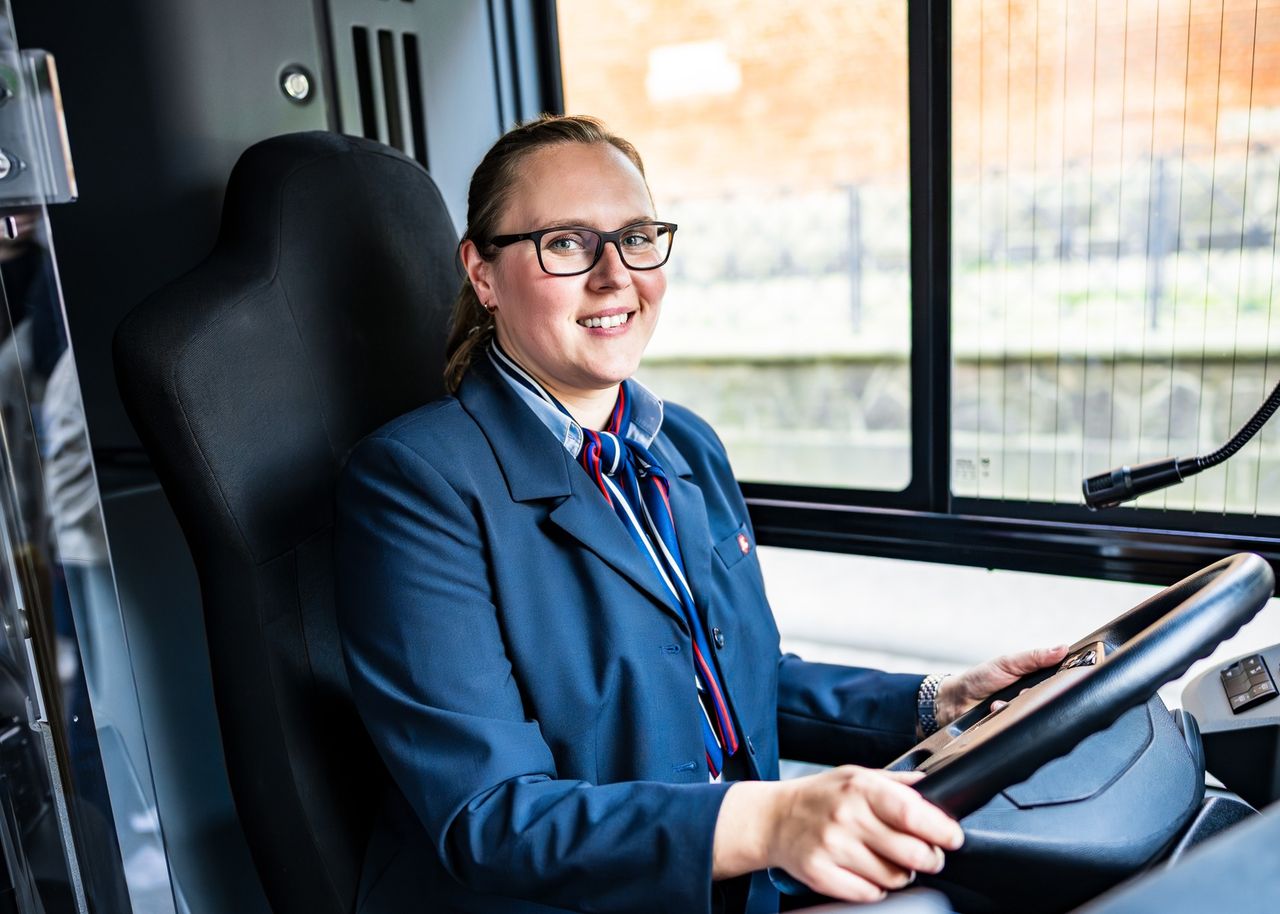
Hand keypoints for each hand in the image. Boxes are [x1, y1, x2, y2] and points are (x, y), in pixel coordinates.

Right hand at [713, 766, 963, 902]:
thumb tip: (935, 787)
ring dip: (900, 874)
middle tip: (927, 855)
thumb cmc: (819, 796)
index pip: (912, 813)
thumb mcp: (855, 775)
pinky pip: (868, 894)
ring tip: (888, 860)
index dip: (941, 830)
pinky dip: (875, 888)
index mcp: (860, 788)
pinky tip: (866, 871)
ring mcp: (832, 848)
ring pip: (893, 878)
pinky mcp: (821, 874)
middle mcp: (846, 817)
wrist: (773, 818)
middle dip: (929, 858)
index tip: (952, 837)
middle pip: (911, 853)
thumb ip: (896, 783)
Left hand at [934, 645, 1069, 727]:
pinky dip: (1006, 717)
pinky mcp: (1012, 728)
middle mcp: (1032, 698)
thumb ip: (1033, 658)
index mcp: (1034, 679)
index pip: (1059, 681)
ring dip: (1017, 707)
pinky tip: (994, 712)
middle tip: (1020, 693)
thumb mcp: (1007, 663)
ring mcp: (1022, 714)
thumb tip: (1062, 649)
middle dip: (1034, 697)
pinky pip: (1020, 728)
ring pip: (1035, 715)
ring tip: (999, 703)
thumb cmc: (980, 679)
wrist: (954, 701)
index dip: (1062, 681)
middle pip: (1049, 701)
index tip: (1058, 679)